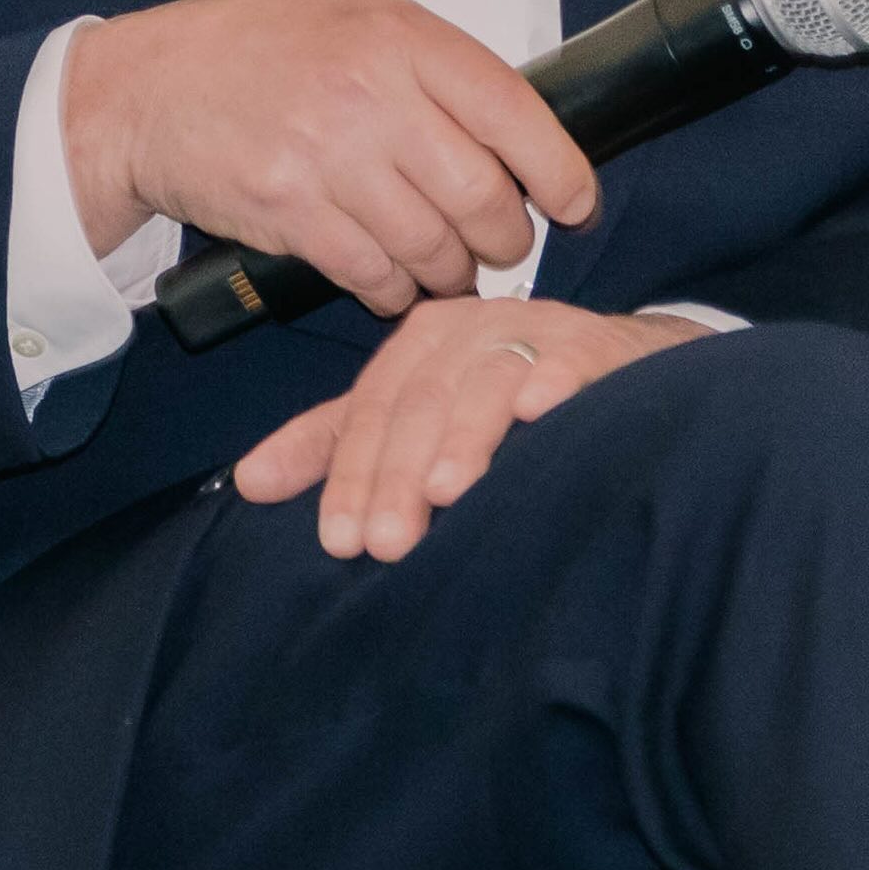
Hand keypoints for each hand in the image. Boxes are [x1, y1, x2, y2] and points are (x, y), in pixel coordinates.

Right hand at [63, 0, 597, 315]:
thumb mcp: (366, 24)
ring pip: (432, 244)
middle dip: (508, 237)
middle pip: (481, 194)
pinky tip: (398, 286)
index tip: (577, 204)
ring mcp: (329, 157)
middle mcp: (372, 96)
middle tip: (505, 246)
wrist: (152, 88)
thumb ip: (441, 70)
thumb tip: (522, 136)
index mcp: (405, 41)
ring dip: (454, 272)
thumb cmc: (268, 52)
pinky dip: (398, 292)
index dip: (560, 171)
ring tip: (452, 269)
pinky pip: (373, 273)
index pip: (515, 114)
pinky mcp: (290, 212)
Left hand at [230, 297, 706, 559]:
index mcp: (425, 338)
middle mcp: (476, 326)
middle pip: (423, 401)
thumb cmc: (506, 397)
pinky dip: (553, 386)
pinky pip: (570, 365)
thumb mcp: (417, 414)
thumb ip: (337, 445)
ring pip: (488, 382)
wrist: (619, 367)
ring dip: (467, 436)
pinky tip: (539, 415)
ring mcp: (538, 331)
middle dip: (399, 474)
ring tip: (446, 492)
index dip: (352, 474)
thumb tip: (249, 481)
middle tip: (386, 544)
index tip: (340, 541)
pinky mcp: (596, 346)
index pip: (373, 407)